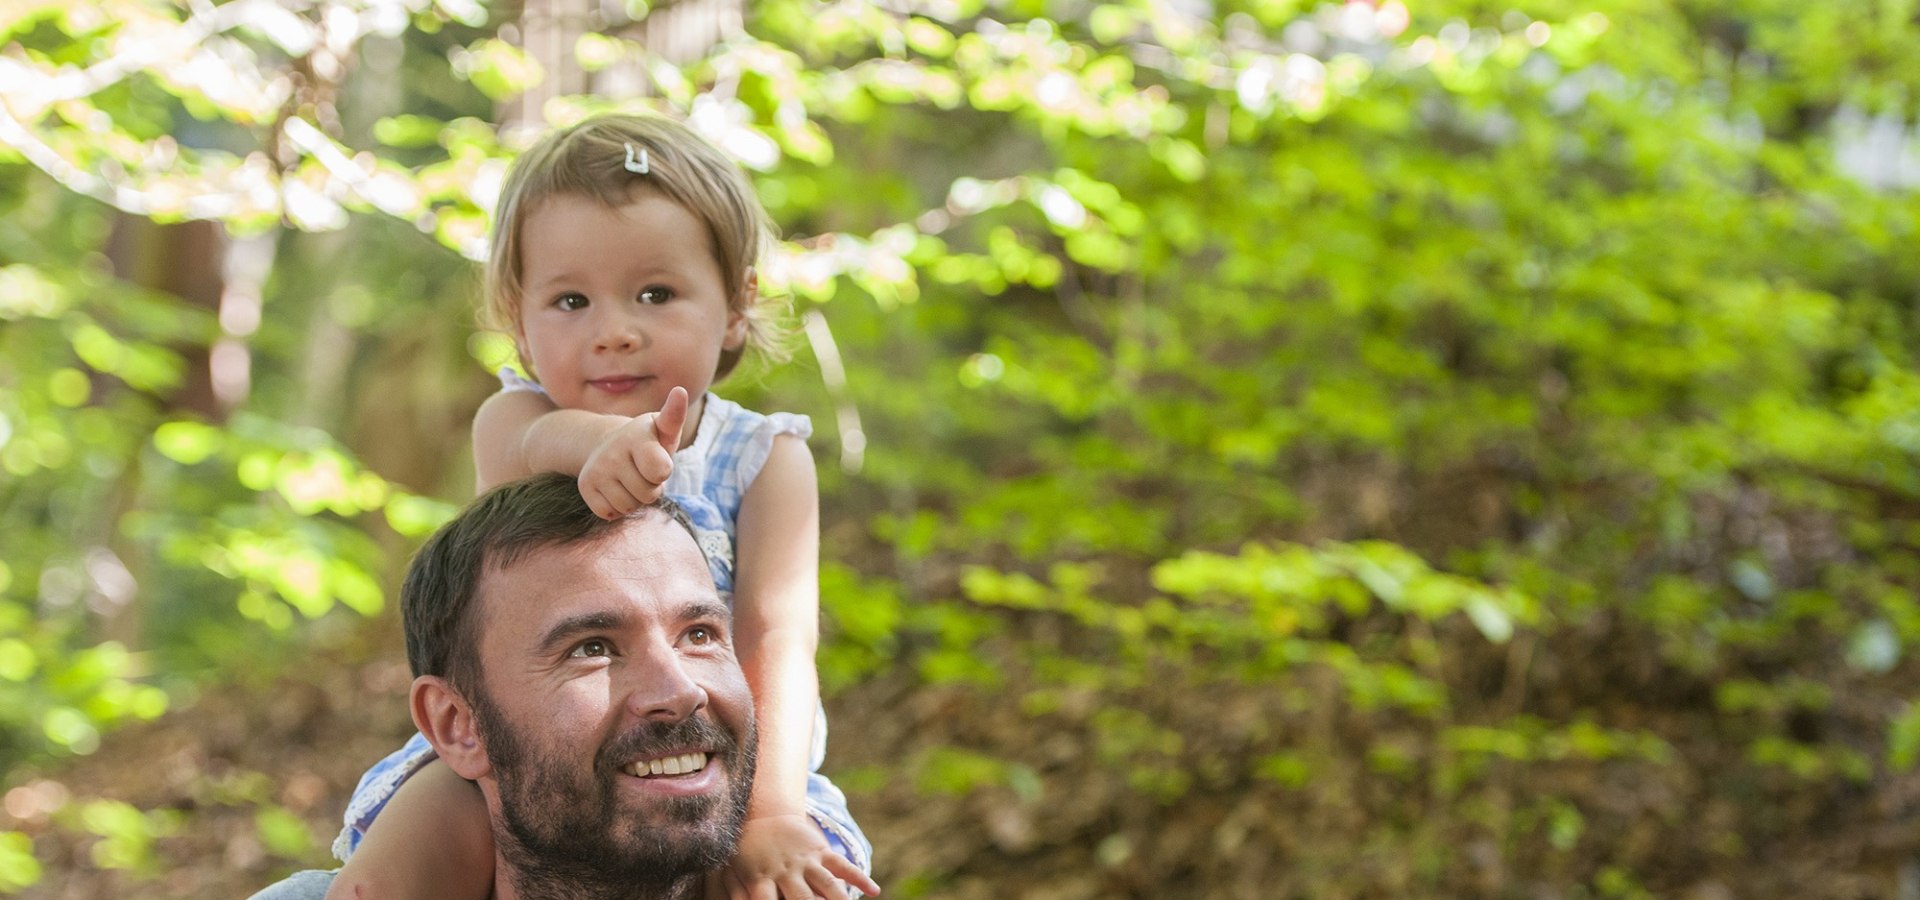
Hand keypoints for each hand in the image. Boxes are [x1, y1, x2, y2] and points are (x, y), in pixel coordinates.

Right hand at [577, 386, 687, 518]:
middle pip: (648, 494)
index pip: (661, 472)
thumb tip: (680, 391)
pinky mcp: (585, 487)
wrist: (607, 445)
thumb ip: (674, 416)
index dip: (663, 472)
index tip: (658, 459)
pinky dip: (617, 507)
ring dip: (634, 499)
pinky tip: (616, 488)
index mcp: (636, 437)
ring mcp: (596, 470)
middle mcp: (612, 452)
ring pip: (628, 506)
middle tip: (644, 472)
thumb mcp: (663, 429)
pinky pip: (610, 513)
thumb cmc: (647, 441)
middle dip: (651, 488)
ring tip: (631, 479)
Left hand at [719, 813, 880, 899]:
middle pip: (802, 899)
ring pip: (827, 884)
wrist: (763, 816)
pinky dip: (858, 877)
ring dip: (839, 899)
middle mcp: (786, 871)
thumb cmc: (745, 852)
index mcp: (761, 879)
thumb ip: (736, 894)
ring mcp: (806, 861)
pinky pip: (842, 865)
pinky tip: (874, 891)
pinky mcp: (820, 851)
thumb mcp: (735, 872)